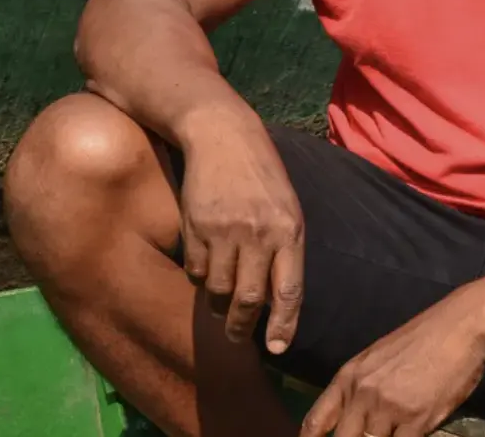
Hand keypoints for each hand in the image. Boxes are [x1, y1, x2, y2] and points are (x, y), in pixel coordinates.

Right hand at [175, 104, 304, 351]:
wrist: (222, 135)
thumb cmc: (262, 175)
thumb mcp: (287, 206)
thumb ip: (285, 249)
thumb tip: (279, 300)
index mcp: (289, 229)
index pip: (289, 290)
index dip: (283, 325)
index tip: (277, 349)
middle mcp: (258, 233)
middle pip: (250, 298)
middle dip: (242, 326)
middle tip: (236, 337)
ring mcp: (224, 230)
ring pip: (218, 289)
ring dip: (218, 305)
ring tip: (220, 307)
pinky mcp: (195, 226)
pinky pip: (195, 270)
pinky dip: (199, 279)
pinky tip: (205, 270)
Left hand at [300, 298, 484, 436]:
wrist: (460, 327)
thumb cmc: (422, 339)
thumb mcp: (378, 358)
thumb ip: (362, 388)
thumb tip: (356, 421)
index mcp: (349, 377)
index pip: (316, 421)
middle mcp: (363, 394)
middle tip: (368, 436)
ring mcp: (388, 408)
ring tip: (397, 428)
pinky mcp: (416, 420)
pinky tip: (414, 432)